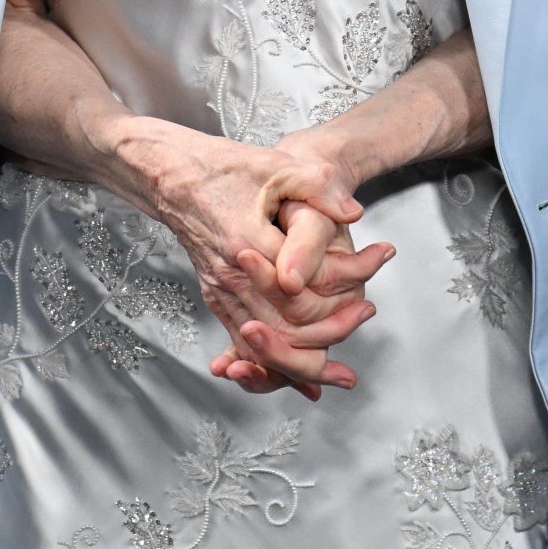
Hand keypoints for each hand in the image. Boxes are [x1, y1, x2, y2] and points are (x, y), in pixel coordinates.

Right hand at [137, 121, 385, 397]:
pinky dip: (270, 366)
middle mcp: (232, 276)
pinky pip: (243, 343)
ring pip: (263, 347)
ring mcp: (220, 290)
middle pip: (283, 331)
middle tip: (366, 313)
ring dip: (301, 366)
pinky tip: (297, 382)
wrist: (174, 177)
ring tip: (340, 373)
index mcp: (249, 243)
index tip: (372, 268)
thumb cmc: (227, 169)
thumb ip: (317, 186)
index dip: (339, 290)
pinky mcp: (215, 296)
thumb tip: (354, 212)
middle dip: (330, 334)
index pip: (300, 291)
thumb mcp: (278, 166)